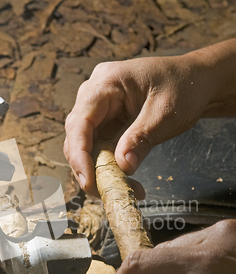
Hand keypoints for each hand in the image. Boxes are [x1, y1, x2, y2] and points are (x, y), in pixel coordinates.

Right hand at [64, 40, 235, 194]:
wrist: (197, 80)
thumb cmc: (183, 87)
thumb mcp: (165, 113)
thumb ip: (141, 138)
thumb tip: (123, 167)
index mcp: (105, 82)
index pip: (80, 122)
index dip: (79, 154)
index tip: (89, 181)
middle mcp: (95, 94)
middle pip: (76, 137)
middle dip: (88, 168)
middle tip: (108, 193)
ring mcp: (99, 108)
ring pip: (84, 146)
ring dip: (99, 171)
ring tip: (126, 189)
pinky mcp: (106, 121)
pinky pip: (98, 148)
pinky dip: (108, 167)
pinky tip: (126, 180)